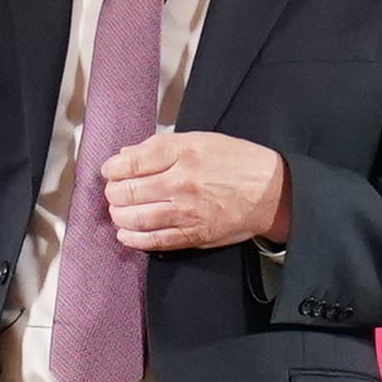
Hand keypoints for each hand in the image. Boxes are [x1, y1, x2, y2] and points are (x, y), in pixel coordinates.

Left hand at [99, 128, 291, 251]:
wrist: (271, 193)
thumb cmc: (238, 162)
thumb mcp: (202, 140)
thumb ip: (162, 147)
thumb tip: (127, 156)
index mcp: (183, 153)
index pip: (131, 162)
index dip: (113, 168)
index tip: (110, 170)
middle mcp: (181, 182)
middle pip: (127, 191)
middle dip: (114, 192)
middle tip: (115, 191)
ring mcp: (185, 212)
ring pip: (134, 218)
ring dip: (119, 215)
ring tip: (119, 210)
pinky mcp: (192, 235)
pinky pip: (153, 241)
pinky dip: (133, 238)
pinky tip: (125, 233)